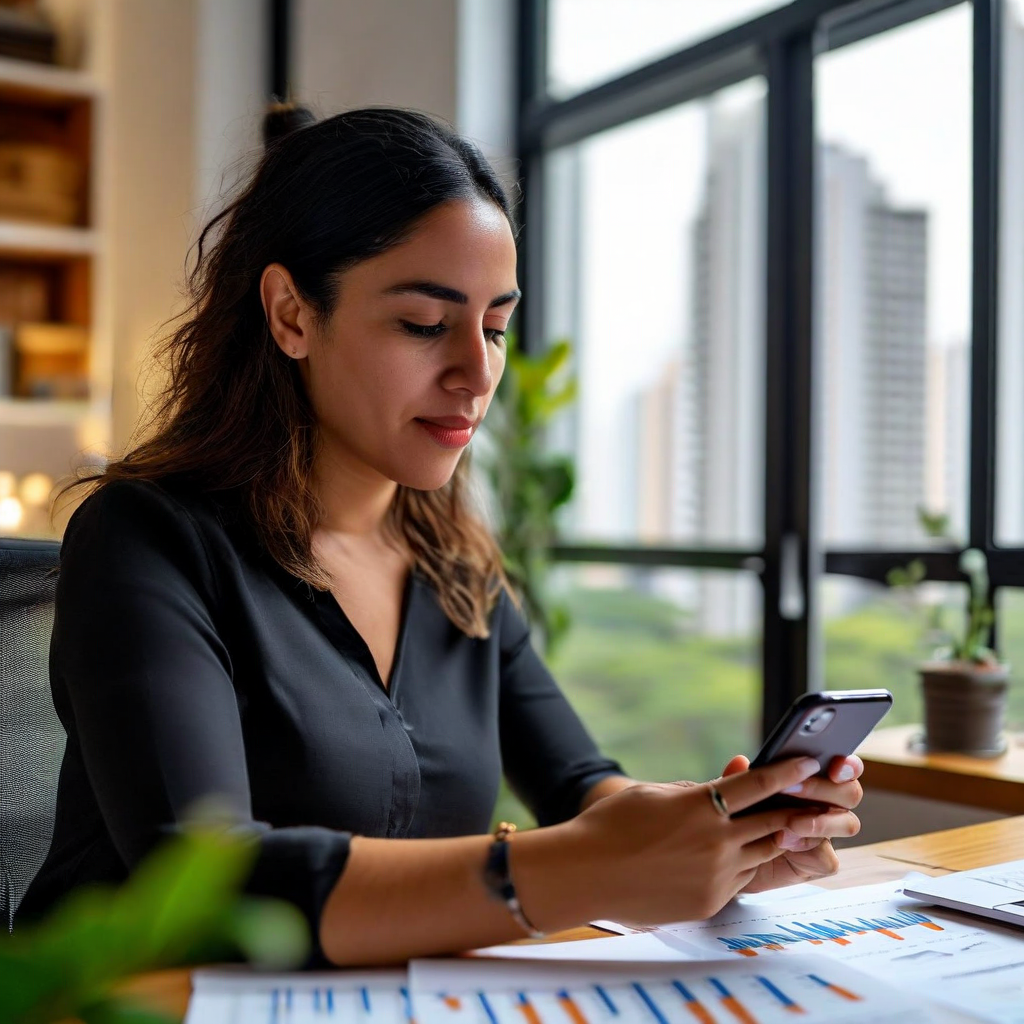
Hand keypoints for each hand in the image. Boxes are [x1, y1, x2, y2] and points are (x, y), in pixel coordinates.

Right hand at [542, 756, 823, 926]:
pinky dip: (739, 866)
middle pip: (772, 822)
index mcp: (702, 807)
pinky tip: (729, 858)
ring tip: (779, 827)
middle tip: (812, 800)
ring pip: (760, 854)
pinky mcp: (710, 902)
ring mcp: (716, 876)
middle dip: (793, 810)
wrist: (586, 872)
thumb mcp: (654, 793)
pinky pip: (738, 880)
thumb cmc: (613, 824)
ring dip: (768, 839)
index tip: (808, 763)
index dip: (786, 773)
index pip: (757, 785)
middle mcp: (717, 843)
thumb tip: (728, 782)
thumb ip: (696, 790)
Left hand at [719, 753, 863, 892]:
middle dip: (825, 788)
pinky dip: (809, 849)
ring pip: (847, 823)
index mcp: (811, 778)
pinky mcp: (816, 860)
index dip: (846, 765)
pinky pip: (828, 858)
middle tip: (792, 788)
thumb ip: (739, 778)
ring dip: (823, 820)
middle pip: (850, 793)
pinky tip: (785, 843)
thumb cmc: (737, 815)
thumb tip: (740, 761)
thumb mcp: (734, 793)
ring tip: (792, 821)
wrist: (727, 857)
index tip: (834, 766)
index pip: (842, 766)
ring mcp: (824, 833)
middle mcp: (824, 803)